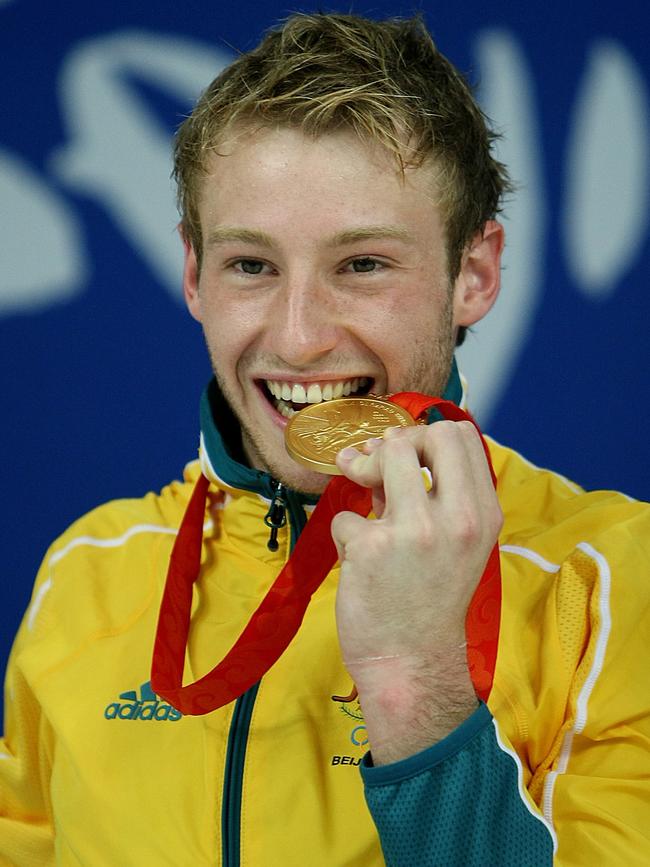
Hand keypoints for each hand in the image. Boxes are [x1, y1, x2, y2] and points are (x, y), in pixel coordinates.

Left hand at [330, 420, 501, 762]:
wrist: (411, 664)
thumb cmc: (430, 601)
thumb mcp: (453, 545)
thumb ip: (429, 496)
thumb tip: (381, 449)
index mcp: (482, 515)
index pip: (462, 435)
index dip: (426, 436)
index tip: (406, 460)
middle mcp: (457, 518)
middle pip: (427, 433)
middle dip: (395, 443)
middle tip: (378, 472)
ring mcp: (414, 531)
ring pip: (384, 452)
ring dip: (364, 472)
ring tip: (364, 507)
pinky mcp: (371, 547)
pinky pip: (345, 513)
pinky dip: (345, 533)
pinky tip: (357, 562)